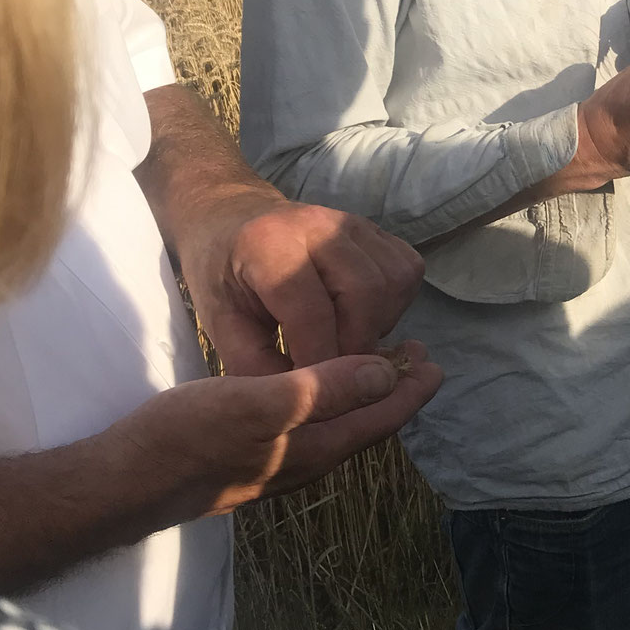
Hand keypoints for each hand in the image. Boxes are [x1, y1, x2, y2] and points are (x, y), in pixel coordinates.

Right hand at [113, 346, 442, 519]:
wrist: (127, 481)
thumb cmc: (188, 436)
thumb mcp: (258, 402)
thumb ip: (323, 390)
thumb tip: (385, 375)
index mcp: (316, 447)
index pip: (381, 417)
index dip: (410, 389)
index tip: (433, 360)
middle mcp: (306, 462)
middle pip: (365, 425)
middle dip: (393, 392)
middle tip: (414, 357)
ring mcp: (279, 465)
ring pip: (338, 428)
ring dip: (362, 397)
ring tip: (374, 366)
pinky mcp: (253, 460)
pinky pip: (310, 429)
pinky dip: (328, 403)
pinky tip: (313, 388)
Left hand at [178, 189, 425, 377]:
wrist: (231, 223)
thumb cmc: (223, 279)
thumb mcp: (222, 327)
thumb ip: (259, 367)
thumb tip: (307, 407)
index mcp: (269, 245)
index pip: (312, 312)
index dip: (321, 362)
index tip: (317, 395)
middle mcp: (318, 224)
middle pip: (366, 293)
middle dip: (359, 346)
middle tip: (339, 374)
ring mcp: (352, 222)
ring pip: (395, 282)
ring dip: (380, 325)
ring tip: (347, 342)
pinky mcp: (376, 229)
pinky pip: (407, 271)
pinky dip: (395, 305)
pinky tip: (362, 318)